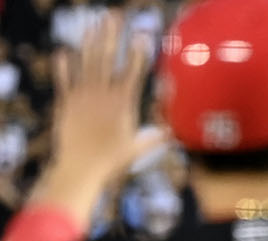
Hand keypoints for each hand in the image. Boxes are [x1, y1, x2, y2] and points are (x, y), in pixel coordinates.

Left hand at [33, 15, 160, 217]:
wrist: (81, 168)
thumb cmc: (112, 162)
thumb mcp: (137, 150)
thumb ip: (155, 138)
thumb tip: (174, 134)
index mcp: (123, 103)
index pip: (133, 71)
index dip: (138, 52)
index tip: (142, 34)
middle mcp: (102, 93)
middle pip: (107, 57)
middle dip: (111, 34)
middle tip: (113, 15)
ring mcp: (82, 94)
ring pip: (86, 61)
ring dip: (89, 40)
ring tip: (92, 24)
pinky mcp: (66, 101)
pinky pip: (63, 78)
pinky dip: (63, 65)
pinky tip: (63, 52)